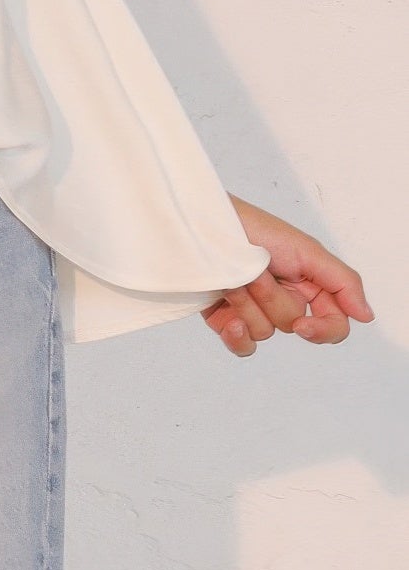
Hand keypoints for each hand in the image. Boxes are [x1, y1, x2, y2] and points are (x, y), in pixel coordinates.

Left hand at [198, 193, 375, 357]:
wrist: (202, 223)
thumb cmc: (254, 228)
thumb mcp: (306, 249)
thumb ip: (341, 281)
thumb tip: (366, 316)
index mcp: (308, 284)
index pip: (332, 323)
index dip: (323, 331)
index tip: (303, 326)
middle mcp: (284, 299)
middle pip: (294, 326)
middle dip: (272, 299)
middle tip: (255, 272)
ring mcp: (255, 310)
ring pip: (265, 333)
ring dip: (247, 303)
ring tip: (232, 277)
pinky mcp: (227, 319)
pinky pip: (243, 347)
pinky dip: (236, 336)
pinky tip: (228, 319)